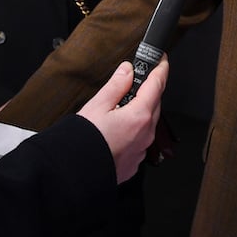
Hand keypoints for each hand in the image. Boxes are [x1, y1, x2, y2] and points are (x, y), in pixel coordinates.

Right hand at [77, 58, 168, 183]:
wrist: (73, 175)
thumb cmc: (83, 142)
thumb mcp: (97, 106)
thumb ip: (116, 86)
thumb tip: (127, 70)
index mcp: (140, 116)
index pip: (157, 85)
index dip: (160, 69)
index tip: (162, 60)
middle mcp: (146, 134)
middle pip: (155, 104)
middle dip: (149, 90)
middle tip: (138, 80)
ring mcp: (141, 150)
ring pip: (148, 123)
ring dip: (141, 111)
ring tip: (121, 106)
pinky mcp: (134, 162)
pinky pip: (140, 140)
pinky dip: (134, 130)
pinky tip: (118, 129)